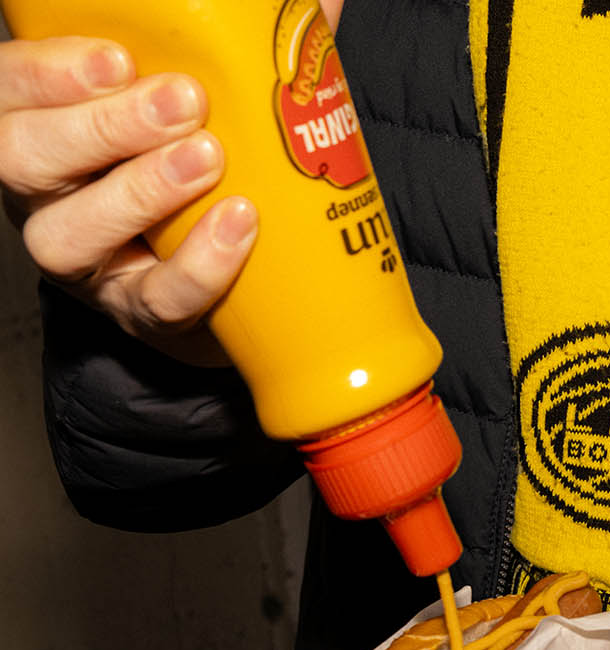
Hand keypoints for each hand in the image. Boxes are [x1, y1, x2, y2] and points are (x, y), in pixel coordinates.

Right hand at [0, 36, 252, 364]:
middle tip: (183, 102)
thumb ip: (247, 43)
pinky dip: (197, 264)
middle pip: (21, 157)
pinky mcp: (140, 315)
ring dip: (138, 192)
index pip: (10, 89)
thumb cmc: (223, 162)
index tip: (117, 58)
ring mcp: (89, 261)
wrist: (254, 279)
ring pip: (65, 235)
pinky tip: (239, 224)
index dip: (46, 72)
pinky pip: (154, 299)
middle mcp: (48, 193)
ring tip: (208, 158)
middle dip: (100, 124)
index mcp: (48, 123)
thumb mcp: (220, 96)